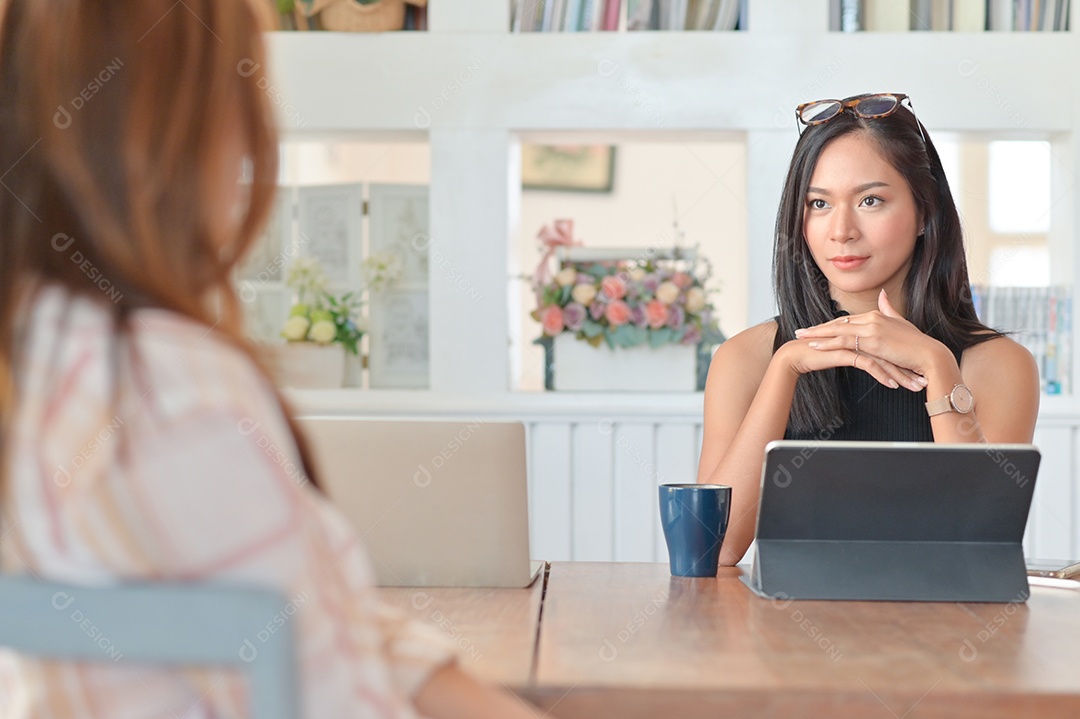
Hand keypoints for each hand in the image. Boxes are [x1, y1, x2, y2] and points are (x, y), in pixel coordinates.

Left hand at [790, 290, 942, 390]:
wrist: (929, 355)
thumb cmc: (917, 345)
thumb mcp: (901, 323)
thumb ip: (889, 309)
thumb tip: (882, 294)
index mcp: (876, 315)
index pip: (846, 320)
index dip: (829, 325)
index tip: (815, 329)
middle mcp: (872, 318)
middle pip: (837, 323)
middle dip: (817, 328)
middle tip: (800, 331)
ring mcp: (871, 329)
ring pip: (836, 331)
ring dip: (816, 335)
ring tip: (800, 338)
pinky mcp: (872, 341)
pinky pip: (844, 341)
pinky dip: (827, 343)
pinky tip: (814, 346)